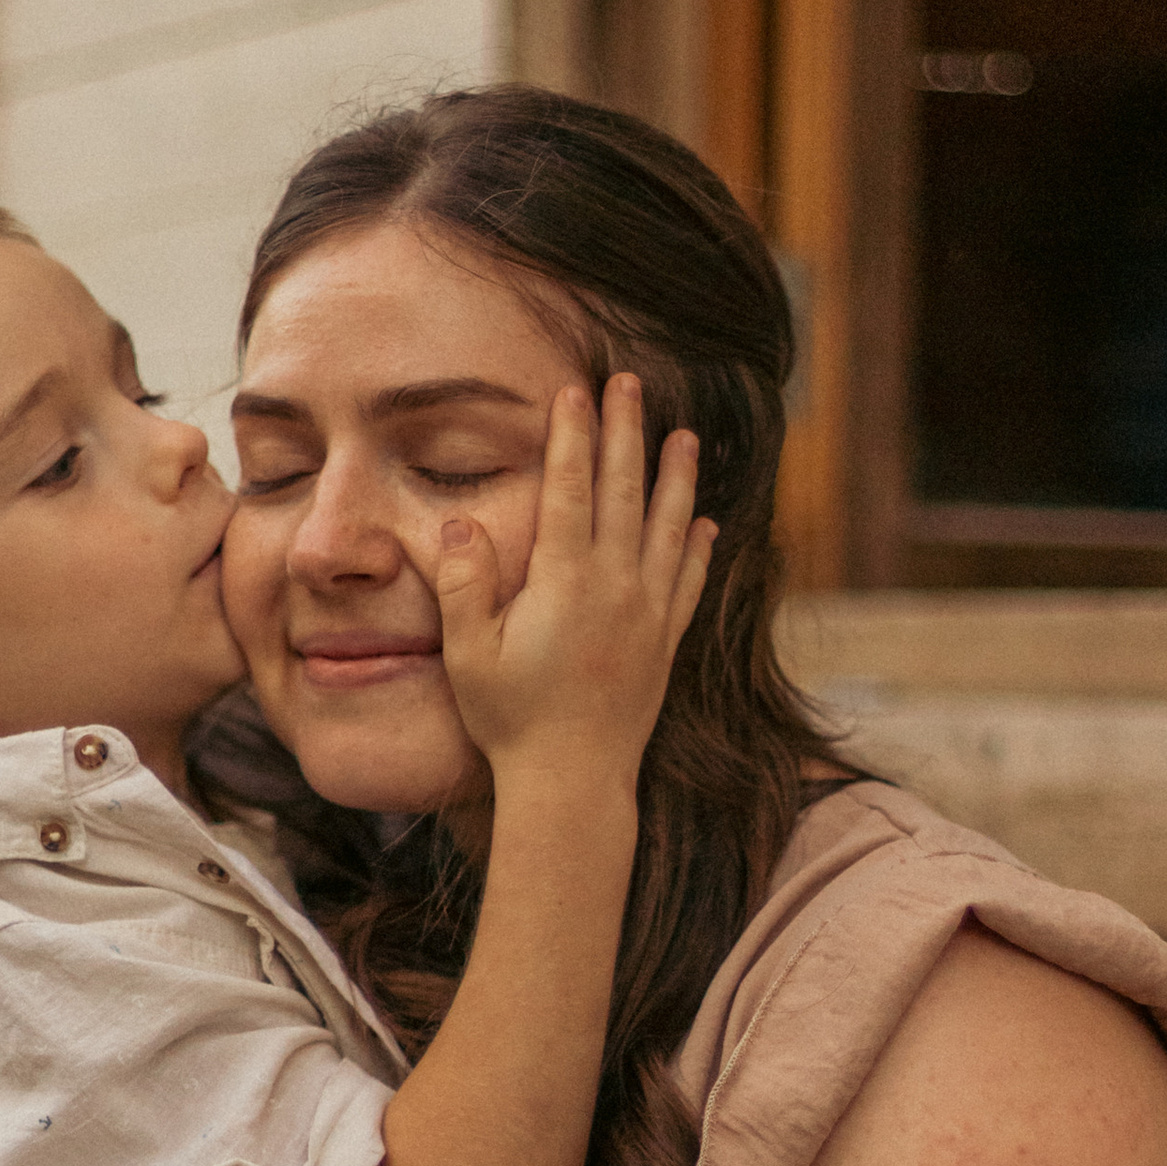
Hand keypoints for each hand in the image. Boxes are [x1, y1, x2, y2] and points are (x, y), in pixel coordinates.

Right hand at [432, 373, 713, 789]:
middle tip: (631, 384)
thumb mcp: (468, 654)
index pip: (570, 489)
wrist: (572, 782)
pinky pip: (689, 582)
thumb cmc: (510, 720)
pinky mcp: (664, 644)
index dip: (573, 435)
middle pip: (624, 492)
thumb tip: (461, 522)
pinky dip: (698, 547)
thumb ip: (464, 584)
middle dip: (627, 432)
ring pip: (669, 528)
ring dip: (676, 478)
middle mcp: (616, 587)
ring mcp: (647, 614)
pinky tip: (705, 523)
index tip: (576, 390)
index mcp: (565, 582)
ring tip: (685, 437)